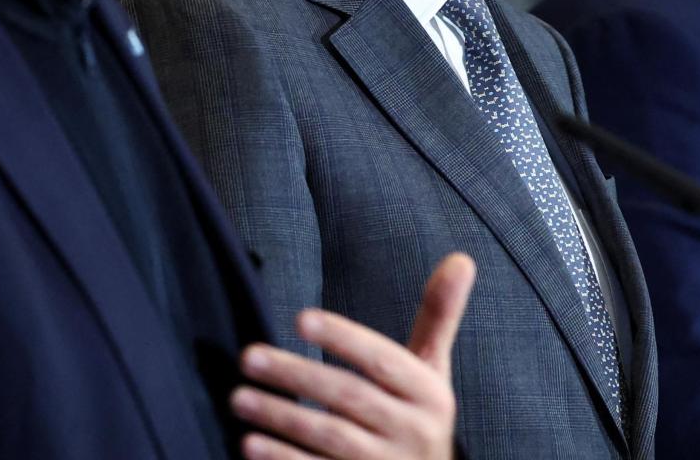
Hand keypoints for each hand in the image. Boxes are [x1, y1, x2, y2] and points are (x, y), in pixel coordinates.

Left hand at [229, 252, 475, 459]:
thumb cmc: (420, 418)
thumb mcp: (433, 372)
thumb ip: (438, 317)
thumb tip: (460, 258)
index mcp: (429, 394)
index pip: (383, 360)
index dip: (343, 338)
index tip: (300, 318)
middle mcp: (411, 431)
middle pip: (349, 397)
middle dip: (297, 376)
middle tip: (248, 356)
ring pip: (329, 437)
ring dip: (281, 416)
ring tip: (239, 397)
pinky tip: (251, 444)